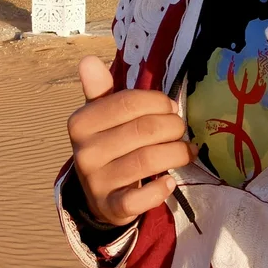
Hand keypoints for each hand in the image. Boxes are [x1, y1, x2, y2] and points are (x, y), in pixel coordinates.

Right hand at [68, 55, 192, 227]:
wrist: (99, 195)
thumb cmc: (108, 145)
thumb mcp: (101, 117)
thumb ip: (100, 90)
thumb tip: (88, 60)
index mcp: (81, 122)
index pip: (128, 102)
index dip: (158, 102)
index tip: (170, 107)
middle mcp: (84, 152)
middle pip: (143, 130)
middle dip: (172, 127)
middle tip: (181, 129)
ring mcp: (96, 182)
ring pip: (147, 161)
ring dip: (176, 153)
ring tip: (186, 150)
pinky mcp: (111, 208)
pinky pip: (138, 199)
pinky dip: (159, 190)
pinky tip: (170, 182)